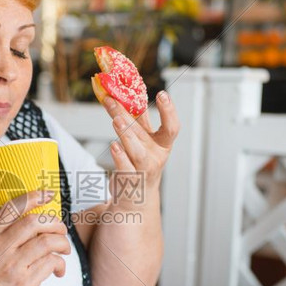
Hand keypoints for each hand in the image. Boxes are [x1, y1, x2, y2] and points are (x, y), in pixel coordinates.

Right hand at [0, 189, 70, 285]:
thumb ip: (4, 238)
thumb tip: (35, 227)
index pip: (13, 208)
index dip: (34, 196)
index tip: (49, 194)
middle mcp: (0, 248)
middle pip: (35, 221)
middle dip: (55, 223)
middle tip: (61, 231)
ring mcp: (12, 265)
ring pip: (47, 242)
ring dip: (62, 244)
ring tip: (63, 251)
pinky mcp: (23, 283)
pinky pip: (50, 263)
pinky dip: (60, 264)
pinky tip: (58, 271)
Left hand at [104, 91, 179, 208]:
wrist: (137, 196)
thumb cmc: (141, 160)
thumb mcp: (145, 138)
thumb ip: (139, 116)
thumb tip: (131, 89)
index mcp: (162, 143)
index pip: (171, 127)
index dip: (169, 111)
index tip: (162, 94)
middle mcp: (155, 155)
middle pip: (142, 133)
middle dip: (127, 115)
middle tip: (113, 99)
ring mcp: (143, 169)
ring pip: (136, 150)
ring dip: (126, 134)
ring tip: (116, 120)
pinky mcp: (130, 179)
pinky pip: (125, 167)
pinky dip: (120, 156)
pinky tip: (114, 146)